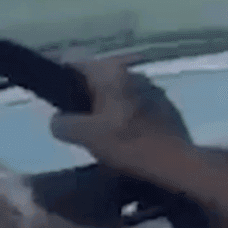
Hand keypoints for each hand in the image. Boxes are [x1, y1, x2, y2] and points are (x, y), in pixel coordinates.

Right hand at [50, 54, 192, 172]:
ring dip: (106, 105)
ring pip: (117, 91)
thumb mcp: (85, 136)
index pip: (74, 63)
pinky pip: (135, 104)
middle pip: (97, 78)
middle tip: (73, 118)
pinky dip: (125, 115)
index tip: (50, 96)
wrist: (177, 163)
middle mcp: (132, 72)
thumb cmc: (128, 143)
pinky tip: (123, 136)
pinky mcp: (166, 106)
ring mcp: (153, 88)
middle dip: (84, 95)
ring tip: (98, 130)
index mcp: (111, 73)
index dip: (57, 77)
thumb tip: (57, 121)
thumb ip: (63, 124)